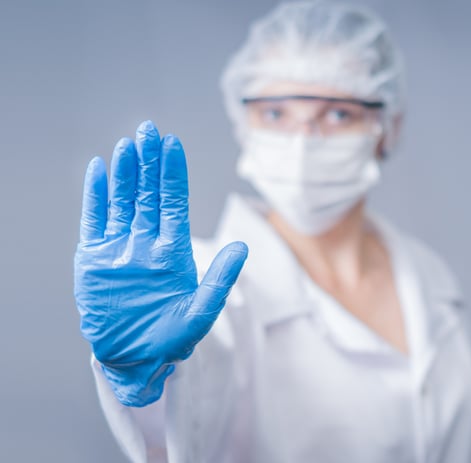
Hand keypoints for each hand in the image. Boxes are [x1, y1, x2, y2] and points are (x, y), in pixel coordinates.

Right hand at [74, 120, 247, 406]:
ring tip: (128, 144)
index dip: (172, 175)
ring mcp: (119, 249)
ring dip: (124, 173)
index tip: (173, 146)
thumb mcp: (201, 313)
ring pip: (122, 202)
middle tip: (149, 131)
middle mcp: (146, 244)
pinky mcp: (94, 259)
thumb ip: (220, 280)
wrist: (132, 360)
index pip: (173, 204)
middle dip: (149, 164)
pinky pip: (94, 221)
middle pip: (148, 195)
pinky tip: (99, 170)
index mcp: (173, 252)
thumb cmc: (171, 340)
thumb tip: (241, 248)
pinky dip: (95, 196)